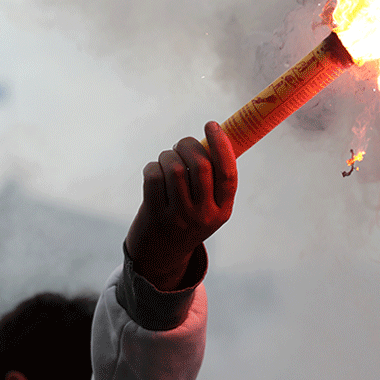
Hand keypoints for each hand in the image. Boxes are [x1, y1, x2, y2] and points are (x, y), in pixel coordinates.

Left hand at [124, 121, 237, 290]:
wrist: (161, 254)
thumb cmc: (187, 217)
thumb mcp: (208, 206)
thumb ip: (212, 178)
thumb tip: (216, 136)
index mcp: (223, 210)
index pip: (228, 173)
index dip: (221, 145)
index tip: (211, 125)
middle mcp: (204, 215)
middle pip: (200, 166)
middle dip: (188, 145)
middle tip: (181, 144)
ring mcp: (179, 217)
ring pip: (174, 168)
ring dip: (167, 155)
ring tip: (166, 159)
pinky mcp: (155, 215)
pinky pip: (154, 176)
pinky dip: (152, 167)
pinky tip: (154, 171)